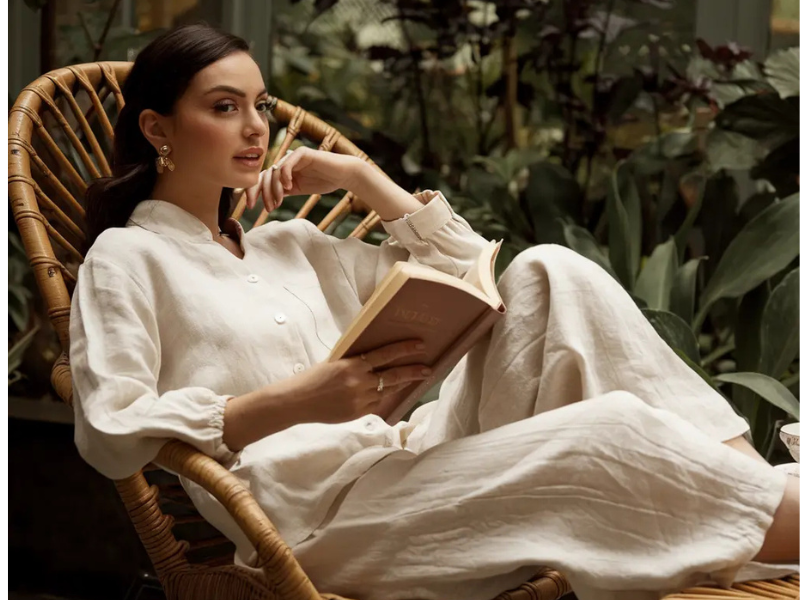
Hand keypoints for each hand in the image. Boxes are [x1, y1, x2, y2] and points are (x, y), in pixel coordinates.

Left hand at [243, 147, 363, 213]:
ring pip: (274, 172)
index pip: (263, 179)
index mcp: (283, 171)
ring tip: (278, 201)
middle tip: (266, 207)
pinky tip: (288, 187)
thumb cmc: (324, 181)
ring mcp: (293, 157)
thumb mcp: (299, 190)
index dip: (254, 191)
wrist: (343, 175)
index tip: (251, 206)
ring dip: (274, 189)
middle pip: (265, 175)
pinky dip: (284, 176)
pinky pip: (287, 164)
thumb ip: (283, 192)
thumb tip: (266, 201)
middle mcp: (285, 162)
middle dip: (262, 193)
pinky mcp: (302, 153)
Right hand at [286, 339, 430, 423]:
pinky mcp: (357, 413)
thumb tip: (373, 359)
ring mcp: (359, 399)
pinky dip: (382, 398)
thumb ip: (354, 362)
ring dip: (400, 385)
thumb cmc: (312, 378)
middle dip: (413, 372)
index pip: (384, 354)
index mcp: (352, 365)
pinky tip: (390, 394)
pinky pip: (376, 404)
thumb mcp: (334, 363)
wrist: (297, 402)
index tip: (420, 345)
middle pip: (392, 376)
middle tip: (428, 369)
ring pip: (386, 391)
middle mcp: (358, 382)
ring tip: (414, 379)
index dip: (404, 349)